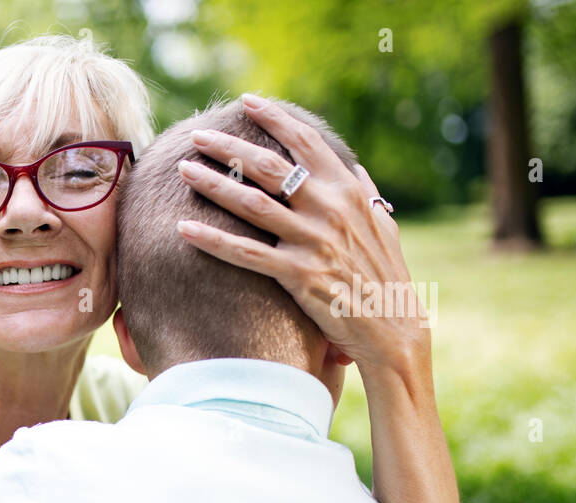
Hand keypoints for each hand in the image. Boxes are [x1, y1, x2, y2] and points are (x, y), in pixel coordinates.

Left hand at [176, 93, 427, 375]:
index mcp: (348, 190)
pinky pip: (246, 254)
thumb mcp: (381, 225)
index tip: (247, 101)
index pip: (307, 142)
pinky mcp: (299, 275)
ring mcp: (313, 241)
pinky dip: (213, 240)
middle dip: (231, 146)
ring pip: (253, 204)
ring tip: (184, 169)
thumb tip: (352, 166)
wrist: (393, 330)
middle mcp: (330, 209)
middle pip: (271, 167)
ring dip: (214, 184)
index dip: (276, 118)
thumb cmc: (384, 277)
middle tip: (198, 134)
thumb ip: (362, 193)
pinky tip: (183, 229)